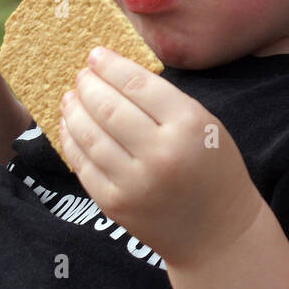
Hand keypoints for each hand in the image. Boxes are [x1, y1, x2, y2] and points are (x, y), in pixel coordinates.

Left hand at [59, 47, 264, 267]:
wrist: (218, 233)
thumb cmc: (214, 171)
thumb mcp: (206, 126)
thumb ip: (167, 102)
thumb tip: (117, 75)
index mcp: (188, 126)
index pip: (138, 85)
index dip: (111, 66)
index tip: (96, 55)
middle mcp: (160, 153)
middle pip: (108, 108)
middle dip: (88, 85)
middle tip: (81, 74)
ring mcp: (134, 182)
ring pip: (89, 136)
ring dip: (74, 111)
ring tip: (70, 97)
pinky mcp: (115, 204)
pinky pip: (83, 165)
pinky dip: (71, 141)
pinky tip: (70, 127)